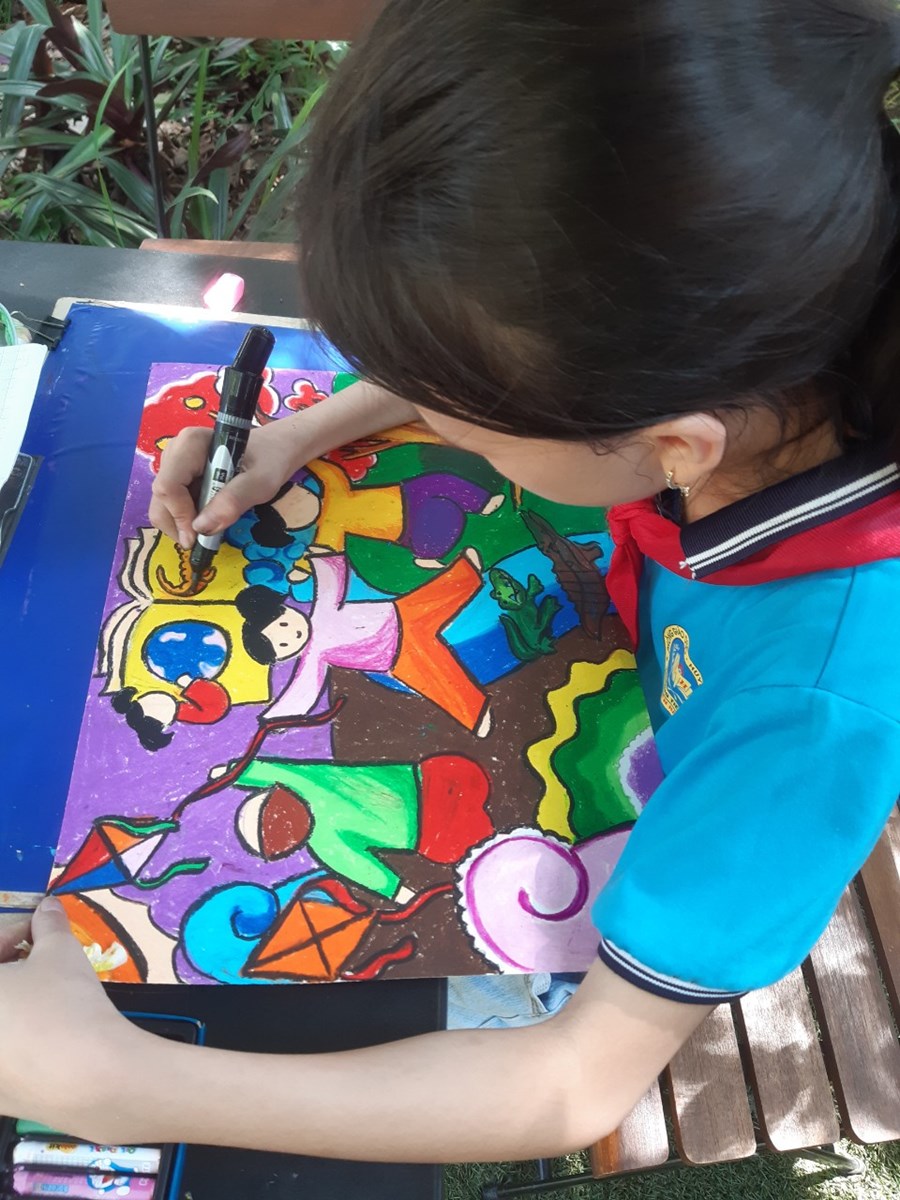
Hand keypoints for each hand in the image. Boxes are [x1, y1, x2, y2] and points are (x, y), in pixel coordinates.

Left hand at [0, 899, 139, 1139]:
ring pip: (0, 1023)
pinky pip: (5, 1059)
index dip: (12, 935)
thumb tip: (48, 907)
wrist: (89, 1077)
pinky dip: (20, 1042)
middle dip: (11, 971)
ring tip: (50, 998)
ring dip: (14, 1006)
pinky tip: (52, 1036)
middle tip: (43, 963)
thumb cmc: (65, 1003)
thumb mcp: (60, 951)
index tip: (40, 932)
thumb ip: (48, 924)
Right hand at [149, 422, 299, 547]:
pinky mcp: (179, 477)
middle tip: (202, 541)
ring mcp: (175, 465)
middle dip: (177, 524)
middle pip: (160, 497)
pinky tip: (208, 520)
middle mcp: (176, 452)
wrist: (275, 449)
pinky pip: (171, 505)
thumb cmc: (270, 460)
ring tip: (209, 529)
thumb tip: (201, 528)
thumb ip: (233, 501)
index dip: (180, 516)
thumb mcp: (260, 482)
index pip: (168, 486)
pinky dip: (185, 519)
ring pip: (162, 504)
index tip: (198, 536)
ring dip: (181, 524)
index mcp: (191, 444)